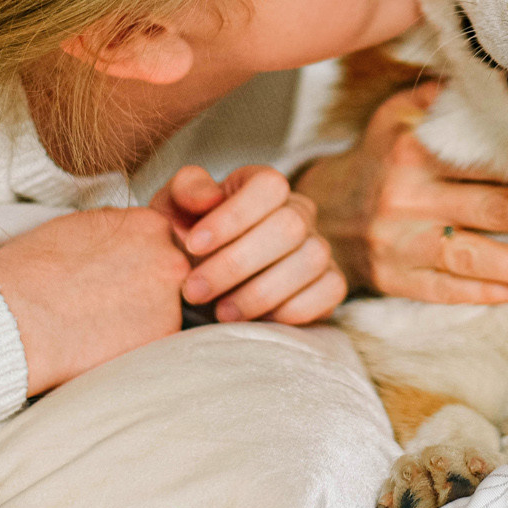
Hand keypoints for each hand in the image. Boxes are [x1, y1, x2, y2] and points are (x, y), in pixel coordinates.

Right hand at [0, 204, 188, 396]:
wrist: (14, 314)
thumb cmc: (34, 269)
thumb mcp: (83, 226)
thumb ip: (120, 233)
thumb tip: (129, 244)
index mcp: (150, 224)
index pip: (162, 243)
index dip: (138, 262)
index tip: (115, 275)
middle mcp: (170, 257)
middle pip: (171, 274)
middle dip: (146, 288)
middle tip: (108, 301)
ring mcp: (171, 299)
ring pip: (166, 309)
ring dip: (143, 317)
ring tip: (101, 323)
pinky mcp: (162, 337)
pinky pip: (157, 340)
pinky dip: (136, 344)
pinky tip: (104, 342)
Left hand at [161, 164, 344, 324]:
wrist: (204, 281)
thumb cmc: (190, 240)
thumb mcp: (175, 209)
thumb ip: (187, 189)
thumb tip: (210, 197)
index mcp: (264, 186)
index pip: (268, 187)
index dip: (232, 216)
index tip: (192, 246)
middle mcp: (299, 212)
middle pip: (289, 227)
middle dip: (236, 264)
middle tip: (194, 290)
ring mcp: (319, 247)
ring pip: (311, 260)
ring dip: (260, 293)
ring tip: (220, 313)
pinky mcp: (331, 283)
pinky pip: (330, 291)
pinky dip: (292, 310)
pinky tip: (256, 321)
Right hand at [294, 83, 507, 302]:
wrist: (321, 215)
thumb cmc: (379, 160)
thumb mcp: (398, 117)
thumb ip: (445, 102)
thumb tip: (505, 85)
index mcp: (414, 149)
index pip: (493, 160)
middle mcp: (407, 197)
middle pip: (494, 209)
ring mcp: (401, 243)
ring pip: (474, 257)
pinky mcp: (397, 280)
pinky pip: (451, 290)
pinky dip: (491, 292)